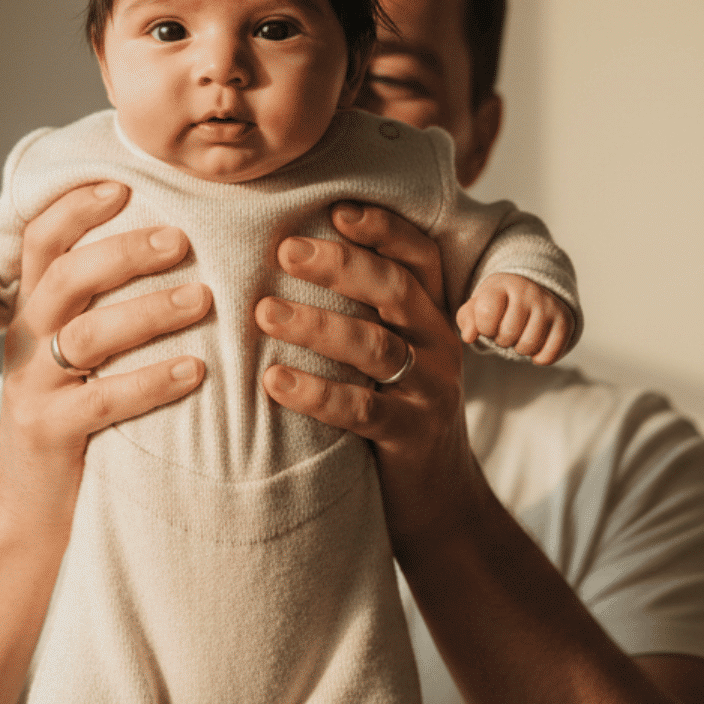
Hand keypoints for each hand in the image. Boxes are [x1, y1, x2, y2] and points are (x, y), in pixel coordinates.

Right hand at [0, 182, 212, 703]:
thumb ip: (107, 307)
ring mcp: (34, 390)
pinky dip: (152, 382)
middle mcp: (27, 342)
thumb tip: (185, 247)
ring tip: (205, 299)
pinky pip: (103, 402)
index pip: (43, 242)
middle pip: (66, 277)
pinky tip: (198, 372)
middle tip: (184, 238)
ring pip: (87, 335)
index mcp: (34, 313)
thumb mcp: (80, 357)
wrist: (28, 515)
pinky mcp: (50, 437)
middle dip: (124, 250)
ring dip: (150, 311)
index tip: (125, 183)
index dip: (77, 206)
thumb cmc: (76, 423)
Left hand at [255, 201, 479, 533]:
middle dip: (340, 264)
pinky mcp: (411, 437)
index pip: (418, 256)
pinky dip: (316, 393)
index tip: (336, 208)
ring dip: (316, 325)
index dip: (383, 229)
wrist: (439, 496)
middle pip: (394, 289)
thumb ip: (361, 307)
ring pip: (375, 346)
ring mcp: (430, 391)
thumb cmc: (395, 404)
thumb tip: (283, 249)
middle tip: (284, 248)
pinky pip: (362, 410)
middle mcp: (440, 343)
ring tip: (263, 312)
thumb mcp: (391, 349)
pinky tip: (273, 382)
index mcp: (433, 313)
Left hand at [457, 274, 572, 365]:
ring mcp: (549, 305)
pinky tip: (536, 347)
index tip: (489, 323)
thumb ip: (467, 319)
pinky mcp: (565, 320)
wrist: (533, 290)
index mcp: (502, 284)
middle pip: (508, 334)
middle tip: (506, 331)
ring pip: (528, 346)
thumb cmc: (499, 303)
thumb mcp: (478, 305)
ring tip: (519, 336)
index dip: (484, 327)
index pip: (486, 313)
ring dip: (519, 349)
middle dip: (501, 339)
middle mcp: (528, 291)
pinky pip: (550, 354)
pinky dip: (539, 358)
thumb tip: (469, 336)